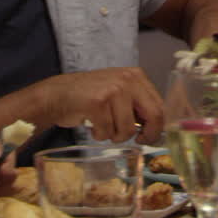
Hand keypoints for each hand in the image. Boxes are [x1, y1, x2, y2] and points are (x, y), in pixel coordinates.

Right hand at [36, 66, 164, 143]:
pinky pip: (107, 131)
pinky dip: (100, 135)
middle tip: (139, 141)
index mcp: (137, 76)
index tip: (152, 137)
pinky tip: (92, 125)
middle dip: (147, 135)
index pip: (160, 105)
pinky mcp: (97, 102)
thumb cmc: (90, 98)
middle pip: (154, 116)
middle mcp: (128, 80)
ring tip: (103, 127)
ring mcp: (113, 90)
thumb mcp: (120, 93)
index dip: (159, 126)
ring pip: (128, 129)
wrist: (57, 94)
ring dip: (115, 136)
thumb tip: (158, 129)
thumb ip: (138, 105)